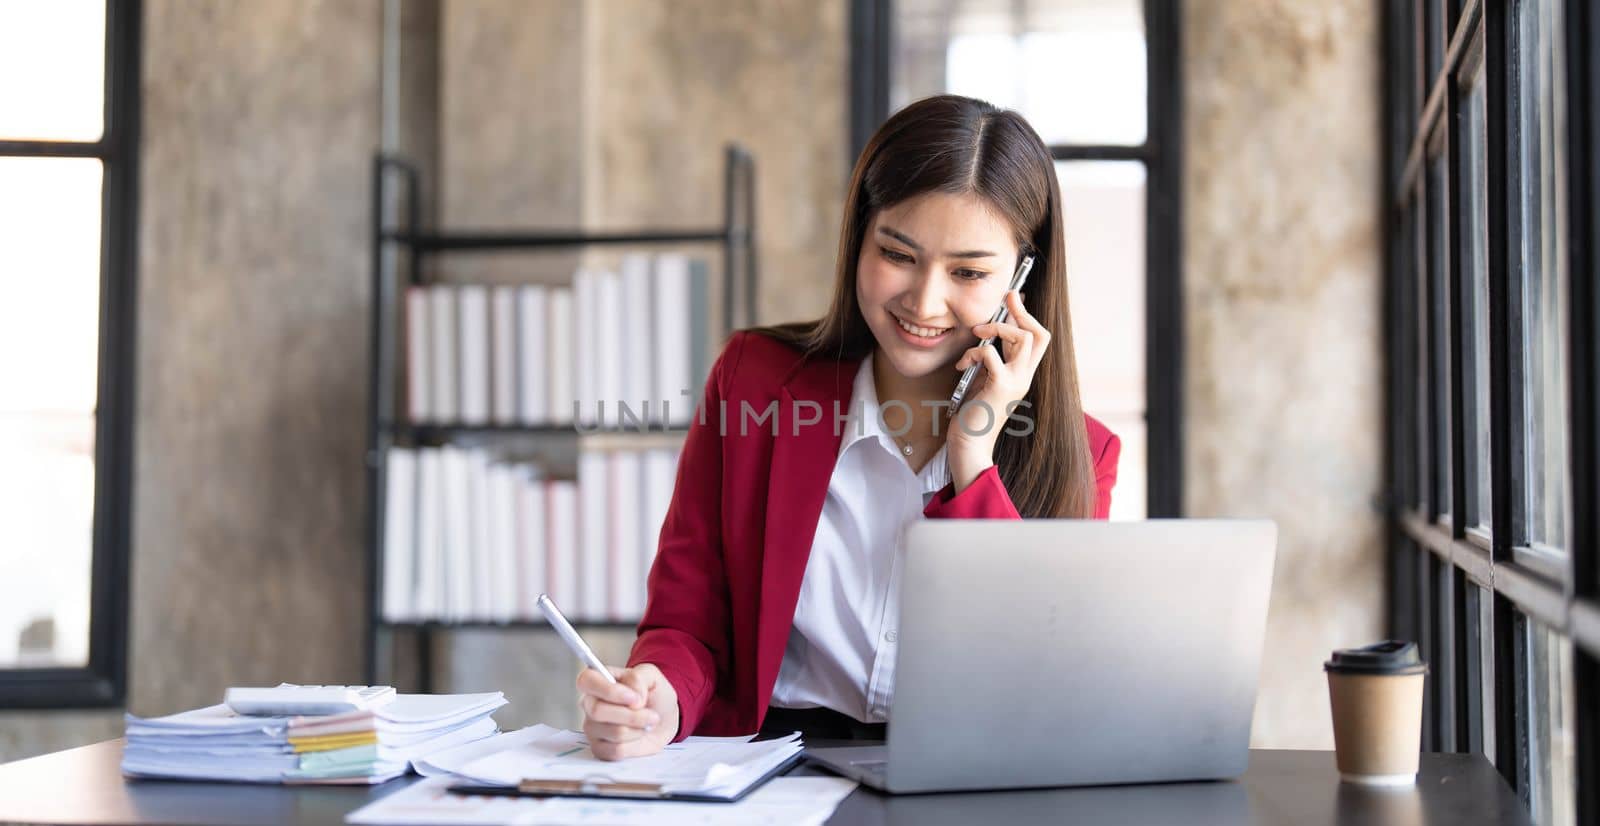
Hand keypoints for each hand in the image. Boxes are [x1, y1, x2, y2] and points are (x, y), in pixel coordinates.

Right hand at [577, 663, 678, 760]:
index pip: (586, 680)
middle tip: (652, 715)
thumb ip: (637, 679)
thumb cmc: (652, 694)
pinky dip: (635, 745)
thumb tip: (632, 700)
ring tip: (647, 723)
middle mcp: (590, 704)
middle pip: (597, 711)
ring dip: (639, 729)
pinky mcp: (599, 749)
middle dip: (632, 715)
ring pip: (614, 732)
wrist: (663, 719)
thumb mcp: (651, 675)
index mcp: (598, 681)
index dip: (609, 691)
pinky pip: (616, 750)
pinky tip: (638, 736)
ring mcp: (592, 728)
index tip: (634, 698)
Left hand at [947, 290, 1050, 487]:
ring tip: (977, 334)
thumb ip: (991, 359)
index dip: (1028, 316)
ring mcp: (1016, 382)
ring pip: (1023, 338)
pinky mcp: (1000, 387)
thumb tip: (987, 334)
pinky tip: (962, 365)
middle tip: (1006, 298)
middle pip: (1039, 335)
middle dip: (1021, 311)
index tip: (1013, 298)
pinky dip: (974, 352)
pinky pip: (991, 354)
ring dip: (997, 328)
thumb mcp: (985, 380)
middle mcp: (1025, 377)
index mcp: (1023, 375)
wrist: (970, 445)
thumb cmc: (973, 414)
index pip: (1039, 339)